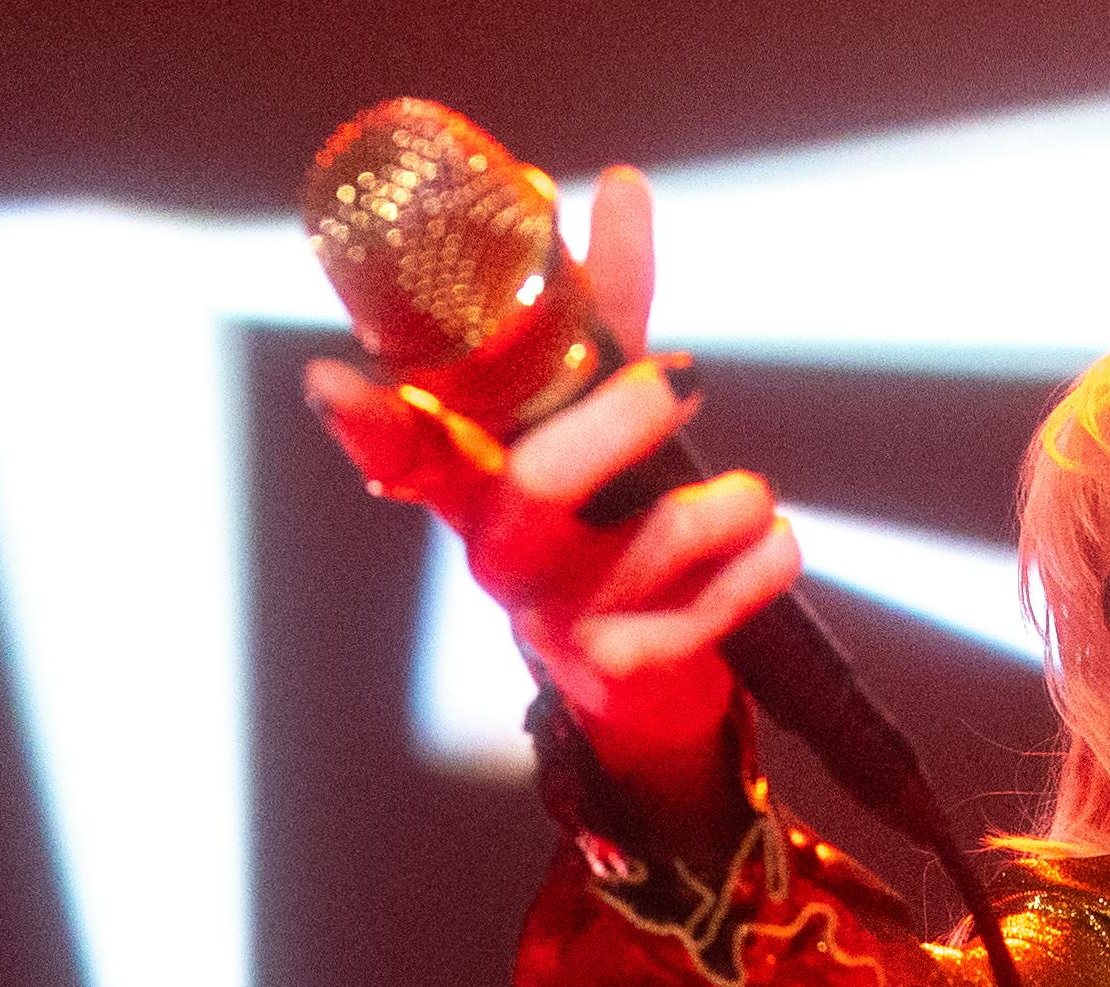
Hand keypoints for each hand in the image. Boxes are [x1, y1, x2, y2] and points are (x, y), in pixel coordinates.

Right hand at [295, 169, 796, 826]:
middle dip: (611, 425)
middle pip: (534, 489)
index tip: (332, 382)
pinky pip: (696, 617)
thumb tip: (622, 186)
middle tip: (675, 382)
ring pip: (638, 551)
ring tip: (753, 497)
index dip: (366, 421)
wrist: (646, 677)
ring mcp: (557, 619)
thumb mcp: (600, 407)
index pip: (405, 450)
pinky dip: (752, 572)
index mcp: (476, 483)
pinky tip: (777, 545)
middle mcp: (502, 551)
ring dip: (715, 510)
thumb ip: (608, 309)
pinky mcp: (620, 669)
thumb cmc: (609, 521)